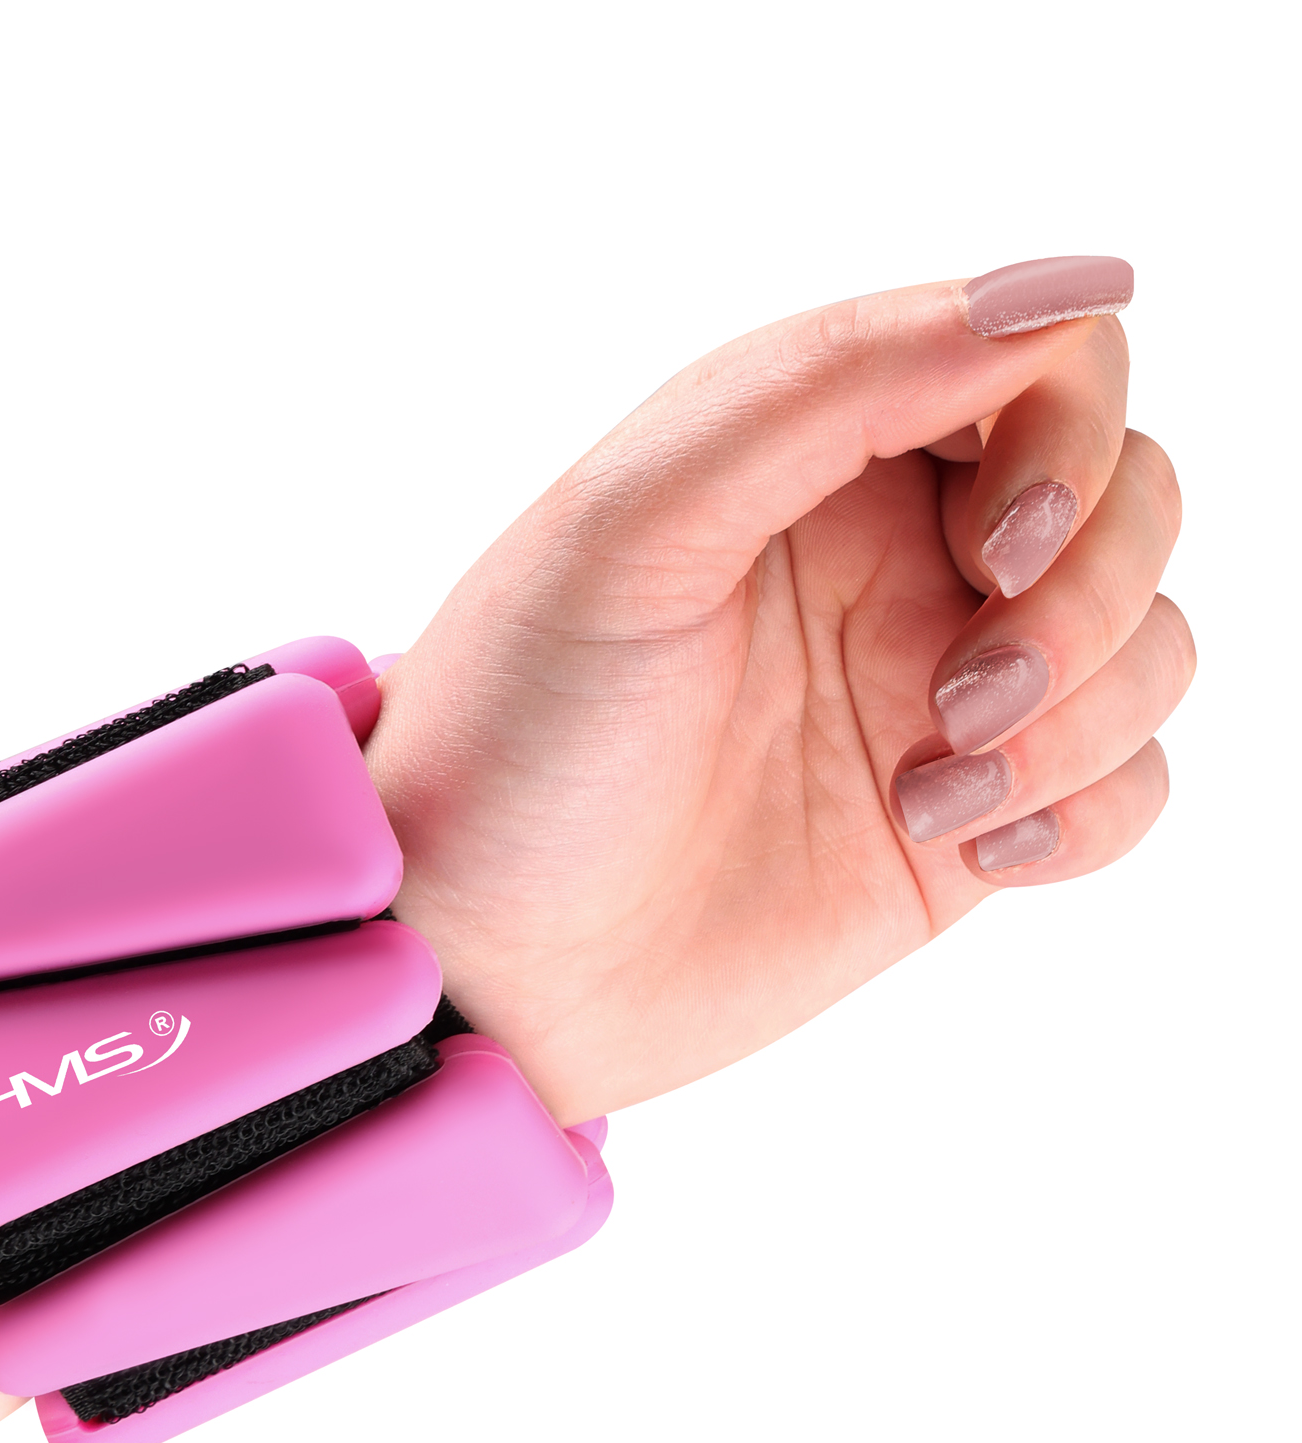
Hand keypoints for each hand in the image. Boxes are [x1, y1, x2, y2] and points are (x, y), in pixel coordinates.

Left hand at [365, 257, 1190, 1122]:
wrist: (486, 960)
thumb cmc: (521, 737)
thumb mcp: (629, 526)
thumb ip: (823, 385)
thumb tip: (1066, 289)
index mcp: (814, 457)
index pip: (1045, 363)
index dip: (1067, 443)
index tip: (992, 546)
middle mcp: (894, 560)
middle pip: (1129, 498)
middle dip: (1086, 595)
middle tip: (957, 694)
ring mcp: (936, 693)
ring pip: (1148, 642)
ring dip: (1082, 716)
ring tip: (929, 792)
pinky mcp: (963, 822)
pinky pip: (1125, 781)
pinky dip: (1089, 809)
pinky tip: (970, 847)